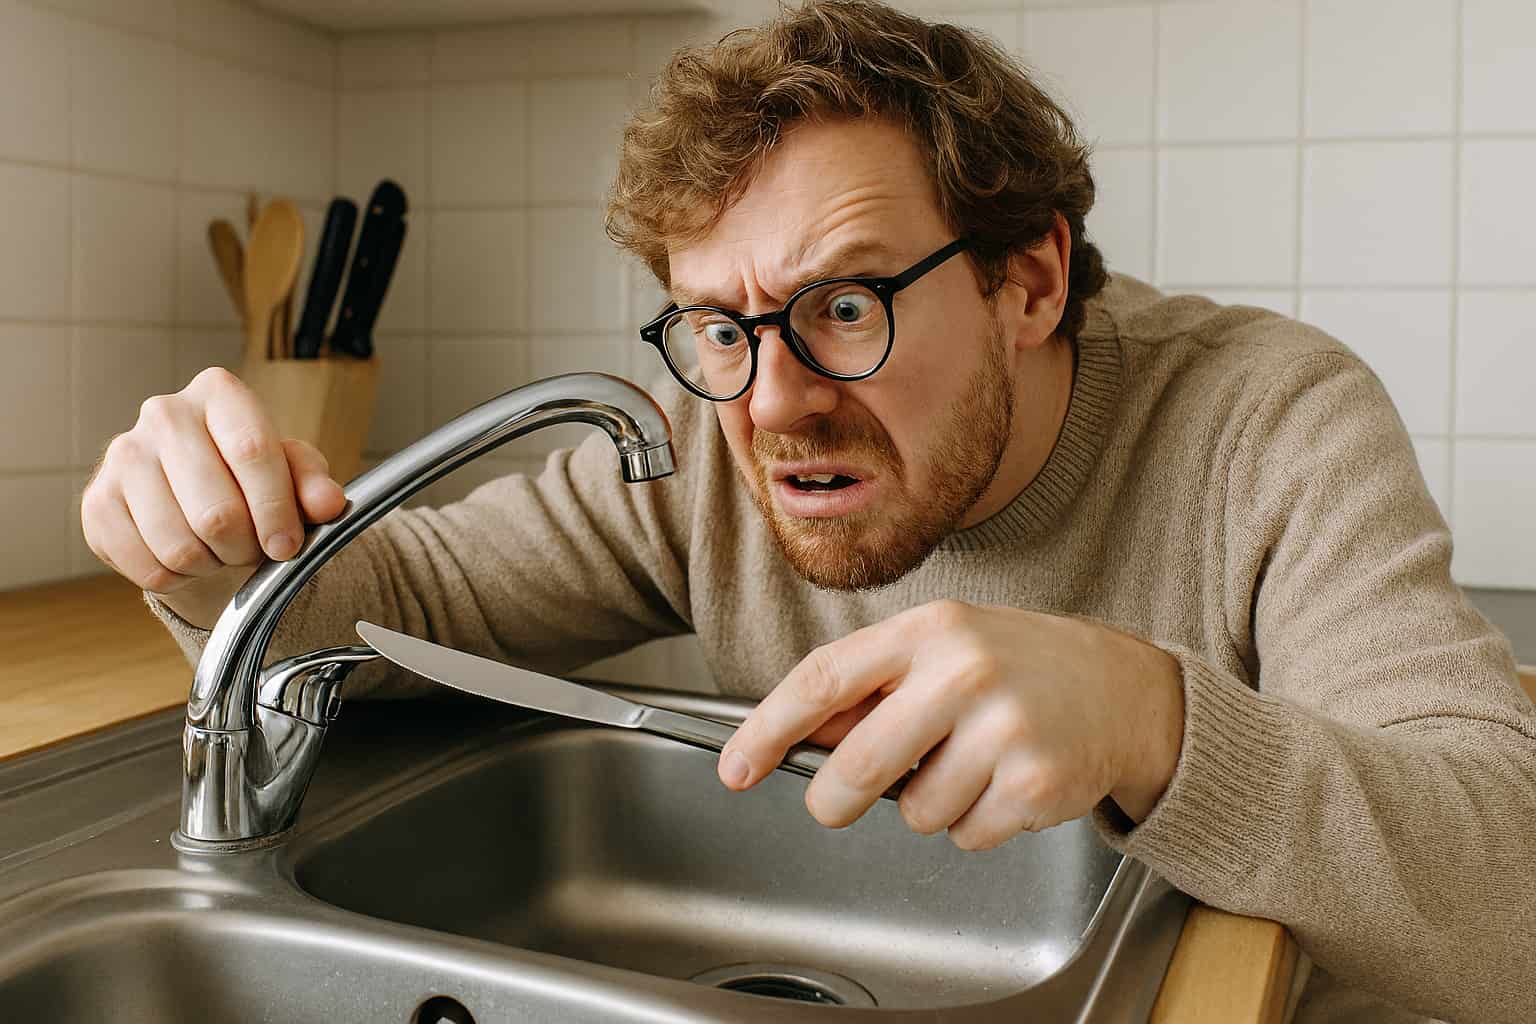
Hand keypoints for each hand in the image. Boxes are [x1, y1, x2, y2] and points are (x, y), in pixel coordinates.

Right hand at [80, 367, 346, 626]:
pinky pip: (148, 567)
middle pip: (216, 512)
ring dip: (212, 564)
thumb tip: (330, 504)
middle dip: (246, 547)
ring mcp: (122, 455)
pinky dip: (178, 578)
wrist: (194, 491)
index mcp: (219, 393)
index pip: (252, 452)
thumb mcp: (294, 471)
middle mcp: (164, 413)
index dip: (275, 510)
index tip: (288, 546)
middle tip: (254, 549)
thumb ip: (314, 484)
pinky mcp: (97, 502)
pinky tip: (188, 556)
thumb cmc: (252, 476)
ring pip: (180, 546)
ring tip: (221, 549)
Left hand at [717, 600, 1184, 848]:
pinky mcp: (1035, 783)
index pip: (824, 679)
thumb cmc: (1017, 667)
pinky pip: (965, 836)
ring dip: (927, 805)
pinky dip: (974, 825)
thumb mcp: (942, 649)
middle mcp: (965, 672)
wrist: (1123, 690)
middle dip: (835, 799)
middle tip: (840, 802)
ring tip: (969, 764)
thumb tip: (794, 735)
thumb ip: (870, 686)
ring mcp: (1004, 728)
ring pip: (913, 812)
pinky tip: (1004, 783)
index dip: (768, 729)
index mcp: (928, 630)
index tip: (736, 767)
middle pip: (858, 766)